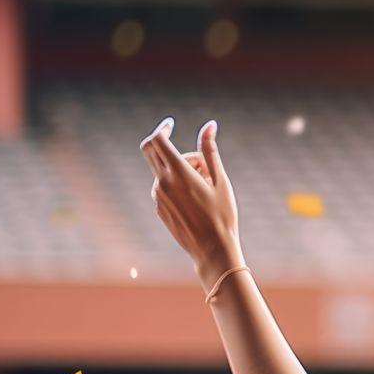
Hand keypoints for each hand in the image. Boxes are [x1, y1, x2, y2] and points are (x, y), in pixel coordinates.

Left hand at [140, 118, 241, 281]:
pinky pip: (164, 187)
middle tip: (198, 160)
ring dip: (180, 168)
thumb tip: (209, 125)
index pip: (157, 140)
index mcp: (177, 173)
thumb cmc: (222, 215)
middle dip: (172, 147)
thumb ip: (210, 150)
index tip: (172, 124)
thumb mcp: (220, 180)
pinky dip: (177, 184)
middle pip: (152, 151)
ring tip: (207, 186)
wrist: (212, 250)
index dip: (163, 128)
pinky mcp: (159, 207)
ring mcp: (158, 196)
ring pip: (162, 170)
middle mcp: (162, 183)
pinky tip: (198, 200)